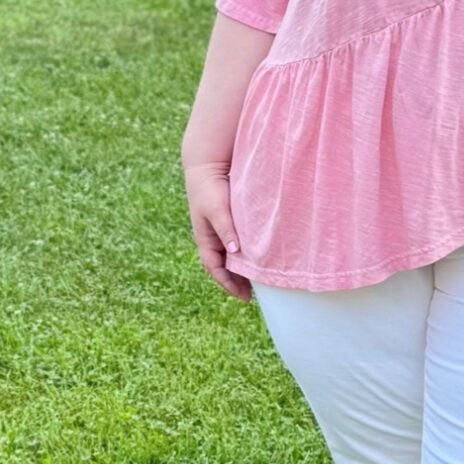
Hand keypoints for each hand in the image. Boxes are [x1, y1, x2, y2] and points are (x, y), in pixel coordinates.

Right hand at [184, 162, 253, 303]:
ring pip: (230, 258)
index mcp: (205, 239)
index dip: (229, 284)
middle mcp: (212, 239)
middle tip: (253, 295)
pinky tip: (257, 258)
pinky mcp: (229, 223)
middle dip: (235, 282)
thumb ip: (226, 229)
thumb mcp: (217, 209)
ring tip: (257, 282)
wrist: (207, 166)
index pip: (215, 269)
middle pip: (223, 267)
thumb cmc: (210, 188)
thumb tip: (234, 252)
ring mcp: (219, 232)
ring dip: (240, 270)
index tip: (245, 297)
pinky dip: (245, 255)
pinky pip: (236, 246)